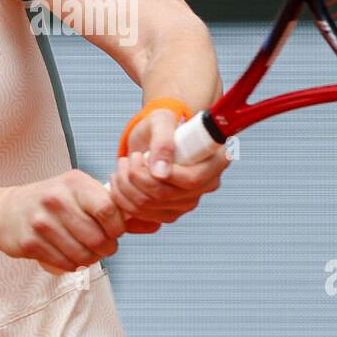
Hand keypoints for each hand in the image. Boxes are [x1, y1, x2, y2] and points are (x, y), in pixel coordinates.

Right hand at [0, 169, 125, 273]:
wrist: (7, 211)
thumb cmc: (54, 202)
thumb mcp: (82, 194)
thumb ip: (117, 210)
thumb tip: (155, 225)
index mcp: (74, 182)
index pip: (108, 210)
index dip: (118, 227)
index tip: (115, 230)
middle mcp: (56, 199)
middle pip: (98, 238)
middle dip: (107, 248)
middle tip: (103, 246)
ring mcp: (41, 222)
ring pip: (83, 255)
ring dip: (91, 259)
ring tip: (87, 251)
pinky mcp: (30, 242)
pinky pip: (66, 264)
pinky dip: (73, 265)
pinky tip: (70, 255)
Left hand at [110, 108, 228, 232]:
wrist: (152, 138)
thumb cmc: (162, 125)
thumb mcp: (161, 120)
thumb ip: (163, 141)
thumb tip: (160, 172)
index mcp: (215, 160)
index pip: (192, 180)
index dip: (164, 173)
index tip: (141, 157)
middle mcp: (206, 185)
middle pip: (166, 195)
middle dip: (137, 176)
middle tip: (129, 157)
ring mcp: (188, 202)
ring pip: (149, 206)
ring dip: (126, 186)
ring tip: (122, 165)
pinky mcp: (170, 212)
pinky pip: (142, 215)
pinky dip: (123, 198)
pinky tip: (121, 180)